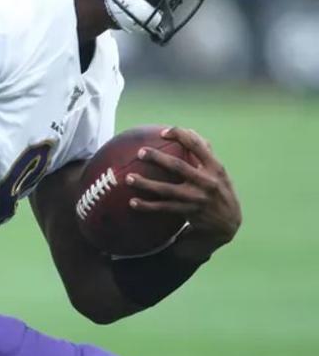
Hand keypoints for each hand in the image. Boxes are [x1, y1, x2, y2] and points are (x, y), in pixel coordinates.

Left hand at [126, 127, 241, 248]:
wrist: (228, 223)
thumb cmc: (219, 190)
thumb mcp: (219, 172)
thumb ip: (205, 154)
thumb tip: (188, 131)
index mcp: (215, 168)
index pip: (198, 146)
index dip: (181, 135)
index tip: (163, 132)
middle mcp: (207, 182)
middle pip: (178, 167)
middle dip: (157, 158)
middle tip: (140, 152)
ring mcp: (197, 199)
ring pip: (166, 190)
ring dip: (145, 184)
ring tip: (128, 178)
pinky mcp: (188, 213)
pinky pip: (163, 208)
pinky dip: (147, 206)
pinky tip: (132, 202)